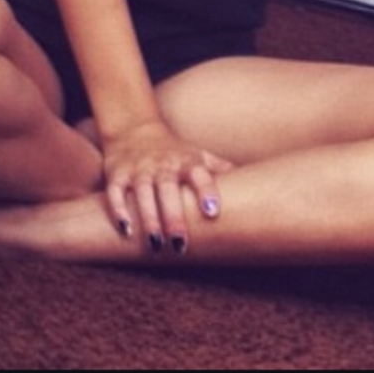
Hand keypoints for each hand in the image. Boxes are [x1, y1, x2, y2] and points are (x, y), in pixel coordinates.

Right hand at [102, 120, 232, 255]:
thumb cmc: (174, 151)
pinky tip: (126, 229)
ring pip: (142, 193)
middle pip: (168, 189)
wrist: (135, 129)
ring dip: (149, 218)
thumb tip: (257, 182)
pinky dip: (119, 210)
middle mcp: (162, 165)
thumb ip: (220, 170)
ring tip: (156, 243)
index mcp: (186, 161)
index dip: (206, 190)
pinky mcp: (117, 174)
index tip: (213, 210)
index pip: (199, 174)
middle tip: (181, 243)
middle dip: (174, 216)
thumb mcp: (198, 155)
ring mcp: (139, 169)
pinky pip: (116, 192)